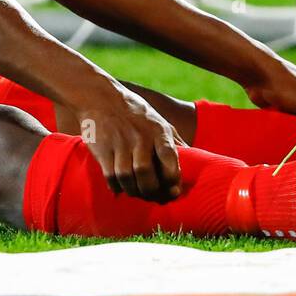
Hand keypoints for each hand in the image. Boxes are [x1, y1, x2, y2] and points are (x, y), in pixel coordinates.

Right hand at [72, 82, 183, 202]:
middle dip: (150, 191)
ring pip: (127, 177)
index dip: (172, 179)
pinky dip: (116, 186)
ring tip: (136, 192)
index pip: (169, 158)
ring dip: (132, 191)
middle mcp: (140, 136)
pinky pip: (110, 176)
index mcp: (158, 131)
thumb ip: (175, 141)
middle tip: (152, 197)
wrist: (100, 98)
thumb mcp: (159, 122)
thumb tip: (195, 161)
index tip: (172, 190)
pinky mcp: (102, 148)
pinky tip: (120, 187)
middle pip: (145, 173)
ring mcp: (119, 142)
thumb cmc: (135, 113)